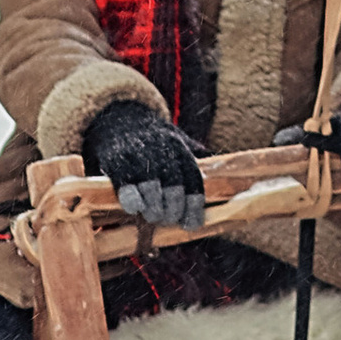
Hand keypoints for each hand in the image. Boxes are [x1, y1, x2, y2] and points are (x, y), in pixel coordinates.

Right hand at [81, 98, 208, 228]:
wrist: (120, 115)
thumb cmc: (153, 137)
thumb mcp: (177, 139)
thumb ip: (195, 156)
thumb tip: (223, 170)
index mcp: (180, 148)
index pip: (192, 179)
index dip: (194, 205)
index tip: (193, 225)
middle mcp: (162, 150)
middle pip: (174, 185)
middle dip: (174, 209)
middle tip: (169, 220)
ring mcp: (139, 155)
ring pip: (151, 187)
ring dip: (154, 208)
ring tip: (153, 217)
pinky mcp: (117, 160)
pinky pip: (126, 184)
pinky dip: (132, 200)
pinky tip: (134, 209)